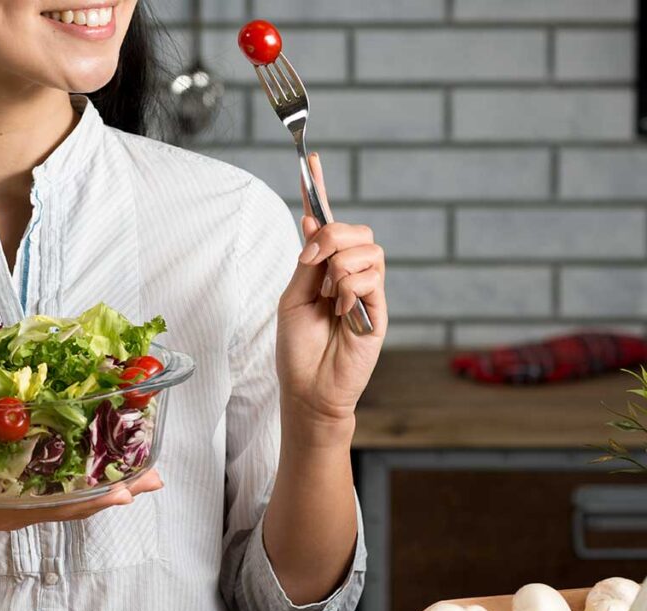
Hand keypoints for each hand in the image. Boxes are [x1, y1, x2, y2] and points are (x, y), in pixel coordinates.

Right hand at [0, 470, 163, 547]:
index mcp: (8, 510)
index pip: (58, 508)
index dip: (92, 501)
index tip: (125, 493)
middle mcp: (25, 504)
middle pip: (80, 500)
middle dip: (119, 489)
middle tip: (157, 477)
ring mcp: (26, 495)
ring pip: (77, 490)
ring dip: (113, 480)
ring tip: (149, 469)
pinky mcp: (22, 482)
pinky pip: (62, 478)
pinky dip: (89, 469)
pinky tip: (107, 456)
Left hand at [276, 153, 386, 423]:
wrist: (310, 388)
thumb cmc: (297, 349)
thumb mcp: (292, 298)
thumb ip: (306, 262)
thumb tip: (311, 221)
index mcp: (322, 268)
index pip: (324, 222)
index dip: (318, 190)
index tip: (311, 159)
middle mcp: (347, 274)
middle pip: (354, 229)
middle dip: (330, 235)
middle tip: (311, 260)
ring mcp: (366, 290)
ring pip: (366, 249)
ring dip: (339, 266)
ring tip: (329, 297)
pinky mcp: (380, 308)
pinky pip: (370, 277)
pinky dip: (349, 289)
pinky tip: (341, 311)